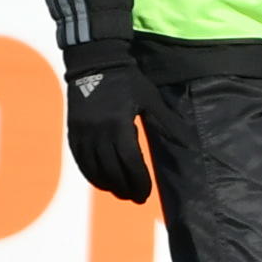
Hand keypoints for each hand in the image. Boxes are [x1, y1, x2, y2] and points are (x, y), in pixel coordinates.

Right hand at [66, 61, 166, 203]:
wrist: (95, 63)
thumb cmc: (128, 81)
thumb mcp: (150, 99)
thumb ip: (167, 122)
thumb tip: (188, 140)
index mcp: (119, 126)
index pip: (129, 162)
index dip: (137, 181)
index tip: (145, 194)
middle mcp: (98, 133)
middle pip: (110, 170)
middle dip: (124, 187)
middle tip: (135, 198)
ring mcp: (83, 133)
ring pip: (93, 168)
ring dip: (107, 183)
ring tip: (121, 192)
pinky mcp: (73, 132)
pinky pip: (80, 159)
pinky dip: (90, 173)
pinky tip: (101, 180)